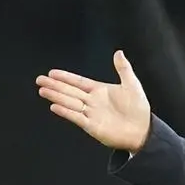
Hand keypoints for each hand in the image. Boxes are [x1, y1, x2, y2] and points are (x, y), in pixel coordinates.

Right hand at [37, 50, 151, 151]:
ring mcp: (91, 114)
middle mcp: (92, 101)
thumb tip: (119, 52)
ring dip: (56, 96)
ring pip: (70, 102)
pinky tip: (55, 106)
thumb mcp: (132, 85)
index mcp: (100, 91)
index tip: (52, 72)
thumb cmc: (139, 109)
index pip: (78, 82)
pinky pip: (76, 117)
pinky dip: (66, 112)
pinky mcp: (92, 126)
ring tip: (42, 90)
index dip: (65, 77)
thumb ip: (124, 69)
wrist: (143, 131)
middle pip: (70, 91)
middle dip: (54, 85)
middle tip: (40, 80)